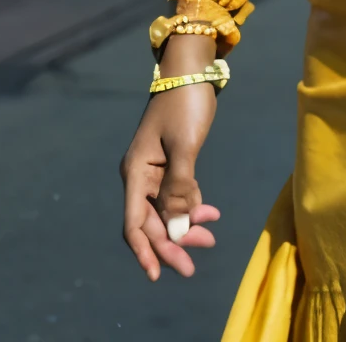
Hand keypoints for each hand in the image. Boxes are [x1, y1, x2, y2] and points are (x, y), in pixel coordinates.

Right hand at [121, 84, 220, 280]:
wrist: (192, 71)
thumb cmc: (186, 105)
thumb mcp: (185, 146)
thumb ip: (180, 188)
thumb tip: (177, 227)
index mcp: (136, 172)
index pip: (134, 223)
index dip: (146, 251)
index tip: (158, 275)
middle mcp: (141, 175)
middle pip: (152, 222)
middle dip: (173, 244)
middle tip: (195, 265)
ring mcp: (155, 171)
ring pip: (167, 212)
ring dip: (186, 226)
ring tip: (211, 236)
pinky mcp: (171, 164)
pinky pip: (177, 196)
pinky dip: (192, 207)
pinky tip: (210, 214)